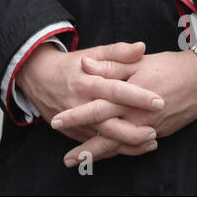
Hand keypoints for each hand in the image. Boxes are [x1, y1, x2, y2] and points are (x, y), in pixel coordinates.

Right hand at [17, 41, 162, 149]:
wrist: (38, 78)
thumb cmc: (72, 65)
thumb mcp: (93, 54)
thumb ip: (118, 52)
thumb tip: (142, 47)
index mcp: (88, 82)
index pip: (115, 90)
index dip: (137, 97)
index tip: (158, 101)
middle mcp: (80, 104)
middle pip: (108, 122)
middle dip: (132, 130)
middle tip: (155, 131)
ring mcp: (75, 122)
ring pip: (103, 139)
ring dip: (128, 144)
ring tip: (152, 142)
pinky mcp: (73, 133)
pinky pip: (96, 145)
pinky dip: (116, 149)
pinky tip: (136, 148)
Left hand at [54, 49, 196, 166]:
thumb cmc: (168, 66)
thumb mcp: (137, 60)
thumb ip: (110, 64)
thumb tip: (86, 65)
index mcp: (129, 97)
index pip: (97, 109)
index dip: (76, 116)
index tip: (57, 122)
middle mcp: (138, 117)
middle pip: (107, 138)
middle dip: (86, 150)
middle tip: (67, 160)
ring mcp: (150, 128)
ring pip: (122, 147)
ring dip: (101, 155)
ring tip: (83, 162)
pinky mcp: (160, 133)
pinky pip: (137, 148)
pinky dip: (123, 153)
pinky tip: (111, 155)